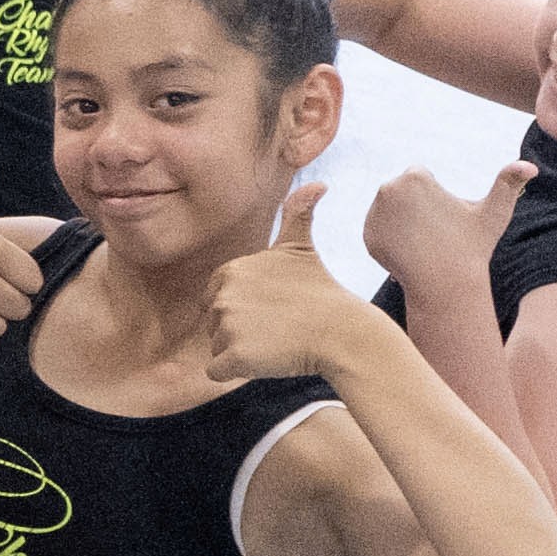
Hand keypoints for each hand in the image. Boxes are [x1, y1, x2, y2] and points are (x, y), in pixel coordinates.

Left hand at [202, 179, 363, 385]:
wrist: (342, 332)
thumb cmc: (321, 292)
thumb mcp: (302, 247)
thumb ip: (296, 214)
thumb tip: (319, 184)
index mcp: (232, 270)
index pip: (214, 296)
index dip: (241, 307)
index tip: (269, 308)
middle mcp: (224, 295)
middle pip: (214, 323)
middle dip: (240, 329)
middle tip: (276, 325)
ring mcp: (228, 325)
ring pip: (218, 347)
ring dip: (241, 350)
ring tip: (275, 341)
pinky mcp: (235, 355)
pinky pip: (217, 371)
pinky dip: (237, 371)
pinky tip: (266, 359)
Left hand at [362, 157, 521, 305]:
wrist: (446, 286)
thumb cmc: (473, 247)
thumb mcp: (495, 213)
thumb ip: (510, 183)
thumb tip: (531, 166)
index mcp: (414, 177)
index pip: (421, 178)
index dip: (436, 198)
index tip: (445, 218)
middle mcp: (387, 190)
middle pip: (404, 193)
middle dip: (418, 207)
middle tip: (435, 233)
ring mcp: (374, 214)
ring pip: (393, 211)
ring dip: (405, 221)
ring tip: (424, 242)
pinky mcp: (368, 236)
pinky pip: (383, 231)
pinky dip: (395, 239)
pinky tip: (412, 252)